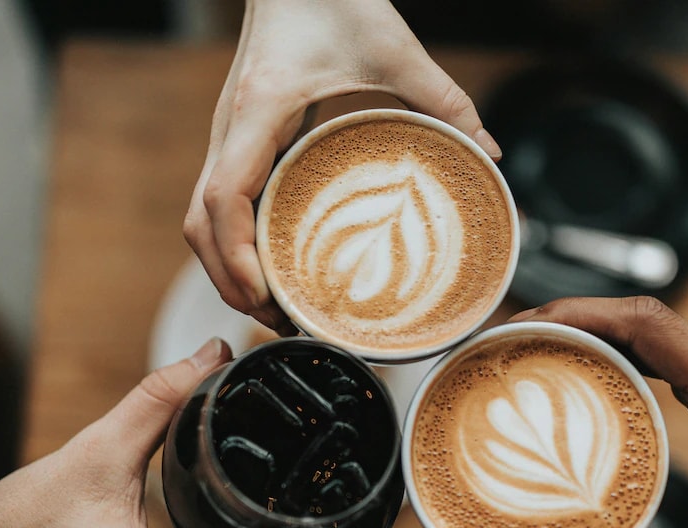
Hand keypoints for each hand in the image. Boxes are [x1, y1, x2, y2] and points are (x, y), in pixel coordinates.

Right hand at [183, 0, 500, 332]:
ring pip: (199, 219)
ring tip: (274, 307)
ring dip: (226, 267)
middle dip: (229, 281)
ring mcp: (227, 136)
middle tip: (279, 322)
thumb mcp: (394, 46)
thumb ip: (445, 99)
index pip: (221, 198)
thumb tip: (489, 154)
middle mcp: (229, 128)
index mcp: (258, 111)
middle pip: (198, 225)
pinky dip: (234, 243)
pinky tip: (272, 266)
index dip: (235, 256)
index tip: (265, 295)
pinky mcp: (238, 139)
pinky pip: (219, 203)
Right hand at [510, 298, 687, 527]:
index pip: (648, 324)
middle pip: (641, 317)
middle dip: (570, 319)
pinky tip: (584, 383)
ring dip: (593, 335)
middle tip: (508, 343)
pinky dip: (621, 358)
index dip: (578, 314)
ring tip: (532, 355)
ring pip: (654, 332)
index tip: (524, 325)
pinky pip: (668, 358)